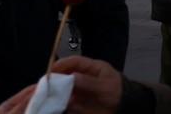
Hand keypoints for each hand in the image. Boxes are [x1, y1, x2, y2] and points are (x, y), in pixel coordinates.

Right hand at [0, 56, 122, 113]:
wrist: (125, 108)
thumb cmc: (119, 92)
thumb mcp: (107, 86)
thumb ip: (90, 82)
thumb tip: (72, 76)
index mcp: (93, 68)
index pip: (75, 61)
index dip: (63, 63)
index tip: (52, 70)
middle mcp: (84, 77)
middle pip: (66, 74)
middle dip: (56, 78)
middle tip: (45, 85)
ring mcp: (81, 89)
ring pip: (65, 88)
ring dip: (57, 92)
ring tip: (50, 96)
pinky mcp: (80, 101)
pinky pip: (68, 101)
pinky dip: (63, 102)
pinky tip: (61, 105)